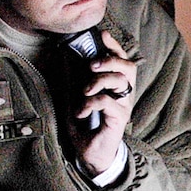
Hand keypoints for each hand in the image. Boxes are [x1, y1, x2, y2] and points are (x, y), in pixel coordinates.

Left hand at [67, 30, 139, 177]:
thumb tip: (63, 58)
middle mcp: (123, 95)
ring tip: (84, 90)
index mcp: (115, 87)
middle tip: (92, 65)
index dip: (114, 46)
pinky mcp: (118, 119)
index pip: (121, 61)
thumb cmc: (86, 127)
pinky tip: (81, 112)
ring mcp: (123, 106)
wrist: (91, 156)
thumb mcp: (75, 100)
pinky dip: (91, 103)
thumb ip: (72, 81)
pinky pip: (108, 102)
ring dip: (100, 80)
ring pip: (121, 81)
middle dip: (111, 60)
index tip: (102, 35)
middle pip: (128, 67)